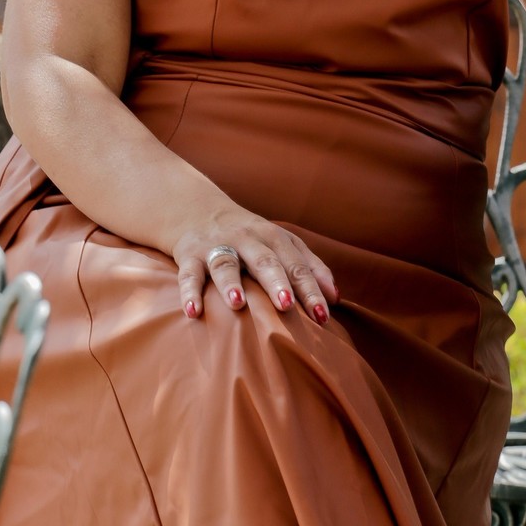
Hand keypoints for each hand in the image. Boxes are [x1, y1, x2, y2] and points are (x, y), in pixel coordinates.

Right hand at [170, 199, 338, 323]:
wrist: (200, 210)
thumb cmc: (251, 237)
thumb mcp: (282, 244)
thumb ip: (310, 267)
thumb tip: (336, 297)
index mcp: (273, 238)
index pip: (296, 265)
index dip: (310, 289)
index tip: (323, 315)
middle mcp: (247, 239)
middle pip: (264, 259)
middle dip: (275, 281)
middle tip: (286, 305)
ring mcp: (217, 245)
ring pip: (225, 262)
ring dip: (231, 282)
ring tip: (237, 303)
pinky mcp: (190, 255)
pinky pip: (189, 273)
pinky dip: (189, 291)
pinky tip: (192, 311)